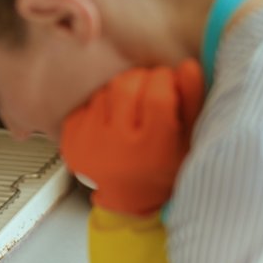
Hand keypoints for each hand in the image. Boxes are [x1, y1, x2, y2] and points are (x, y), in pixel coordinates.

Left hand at [59, 61, 204, 216]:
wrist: (128, 197)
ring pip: (105, 91)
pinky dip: (101, 106)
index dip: (164, 79)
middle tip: (148, 92)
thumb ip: (192, 100)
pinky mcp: (70, 139)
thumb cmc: (164, 166)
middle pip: (126, 85)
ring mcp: (88, 143)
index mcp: (152, 147)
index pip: (157, 93)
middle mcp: (116, 145)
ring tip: (130, 113)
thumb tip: (187, 65)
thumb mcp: (189, 138)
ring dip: (120, 93)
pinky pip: (87, 104)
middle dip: (141, 80)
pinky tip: (111, 123)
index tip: (167, 82)